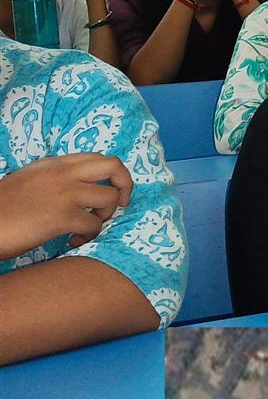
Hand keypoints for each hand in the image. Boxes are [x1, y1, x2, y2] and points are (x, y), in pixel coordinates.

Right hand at [0, 154, 132, 258]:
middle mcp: (63, 174)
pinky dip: (88, 236)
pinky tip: (71, 241)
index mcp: (54, 164)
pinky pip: (95, 225)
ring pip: (110, 199)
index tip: (109, 190)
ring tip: (86, 226)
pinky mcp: (63, 216)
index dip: (111, 174)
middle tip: (118, 205)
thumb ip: (55, 179)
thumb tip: (79, 188)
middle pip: (114, 166)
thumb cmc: (2, 208)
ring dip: (104, 216)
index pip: (97, 157)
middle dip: (125, 186)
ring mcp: (65, 193)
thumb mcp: (29, 181)